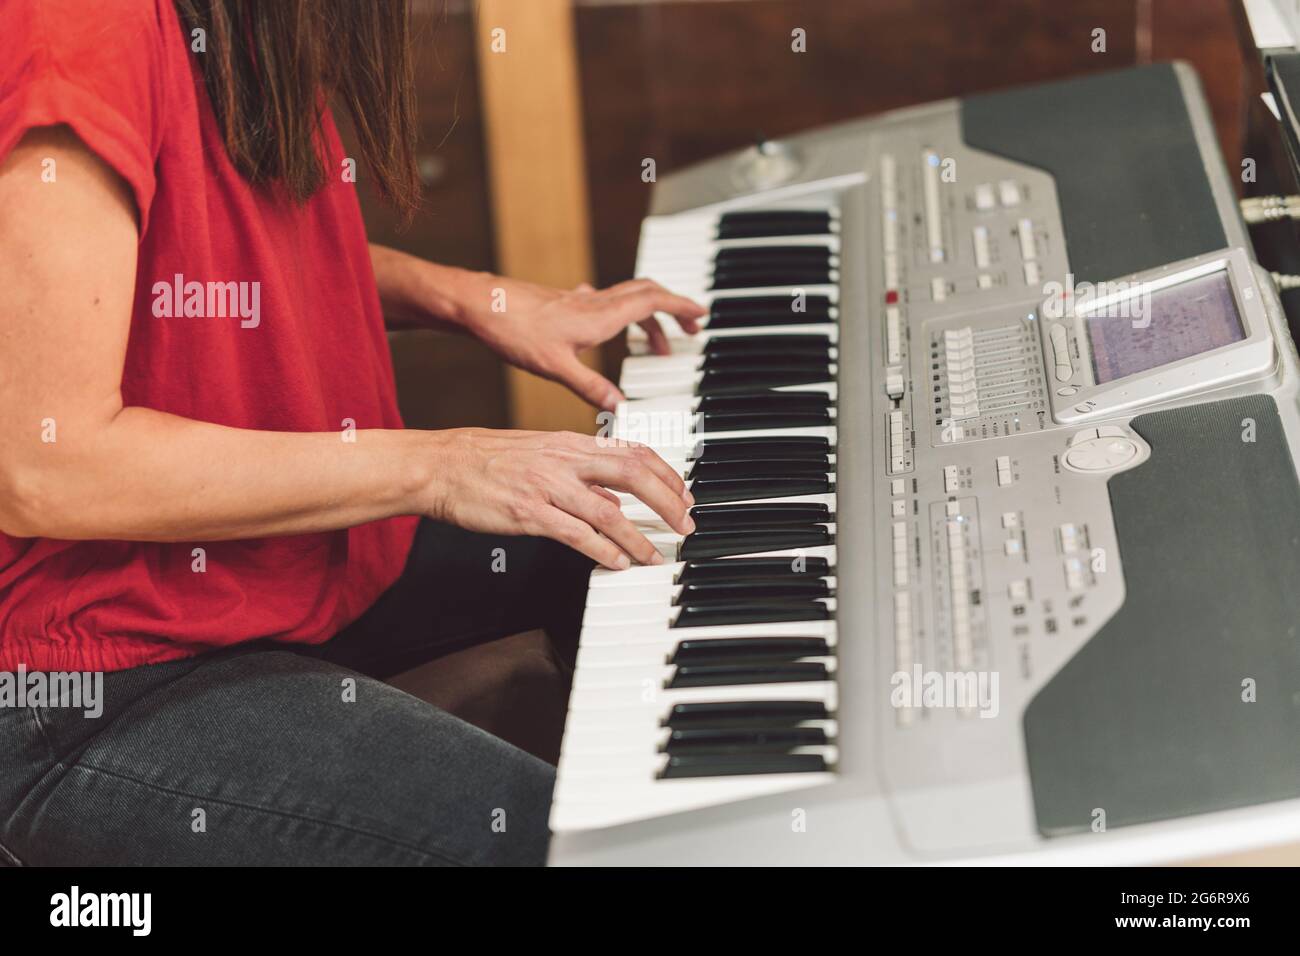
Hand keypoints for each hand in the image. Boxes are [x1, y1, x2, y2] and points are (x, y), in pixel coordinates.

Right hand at [425, 427, 695, 568]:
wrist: (440, 466)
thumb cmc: (485, 460)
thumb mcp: (539, 454)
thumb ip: (578, 473)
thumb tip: (612, 498)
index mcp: (569, 443)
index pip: (632, 452)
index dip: (666, 475)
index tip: (684, 495)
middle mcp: (563, 460)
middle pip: (632, 475)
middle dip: (667, 502)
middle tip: (684, 525)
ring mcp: (546, 486)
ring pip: (608, 511)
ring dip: (638, 538)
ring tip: (654, 556)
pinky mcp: (528, 512)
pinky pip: (575, 533)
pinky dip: (601, 550)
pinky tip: (616, 562)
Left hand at [460, 274, 705, 409]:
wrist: (481, 306)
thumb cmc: (514, 330)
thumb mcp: (557, 368)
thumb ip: (592, 388)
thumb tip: (620, 408)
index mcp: (601, 316)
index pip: (654, 301)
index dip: (681, 306)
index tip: (702, 314)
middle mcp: (595, 303)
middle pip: (647, 295)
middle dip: (673, 310)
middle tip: (691, 329)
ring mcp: (580, 301)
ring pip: (627, 300)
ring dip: (649, 317)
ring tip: (658, 344)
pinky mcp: (565, 304)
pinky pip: (605, 304)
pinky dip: (622, 315)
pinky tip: (610, 328)